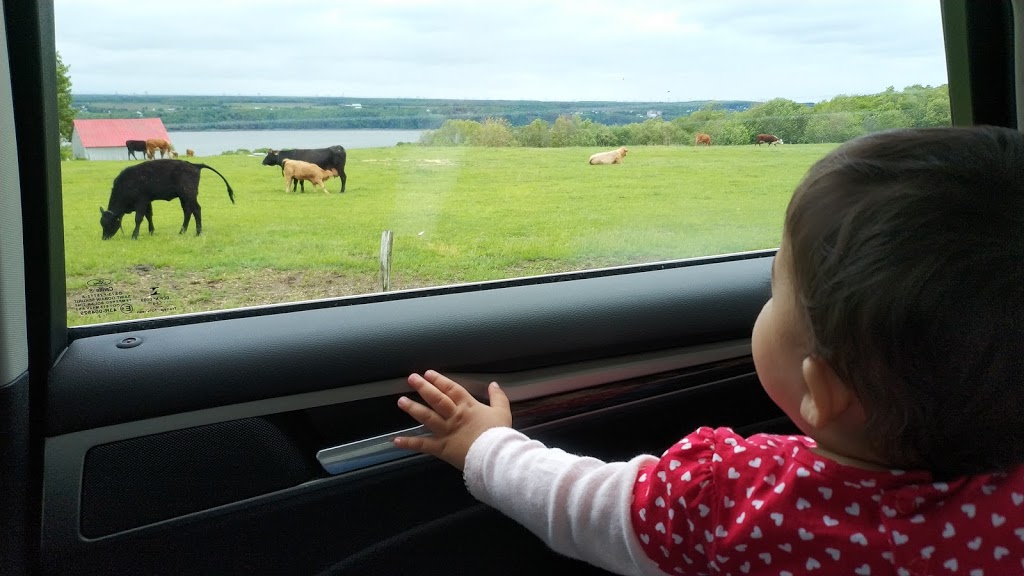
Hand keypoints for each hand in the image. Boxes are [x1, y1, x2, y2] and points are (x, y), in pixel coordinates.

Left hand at [394, 370, 511, 469]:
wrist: (495, 455)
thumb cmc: (499, 434)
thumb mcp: (503, 412)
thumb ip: (498, 397)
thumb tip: (494, 384)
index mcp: (468, 406)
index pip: (451, 389)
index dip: (439, 380)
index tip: (428, 373)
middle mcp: (454, 416)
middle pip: (436, 399)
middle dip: (424, 388)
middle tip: (411, 378)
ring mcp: (446, 431)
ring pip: (427, 417)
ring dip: (413, 409)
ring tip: (401, 401)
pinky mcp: (441, 448)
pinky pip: (423, 445)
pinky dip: (409, 443)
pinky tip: (396, 440)